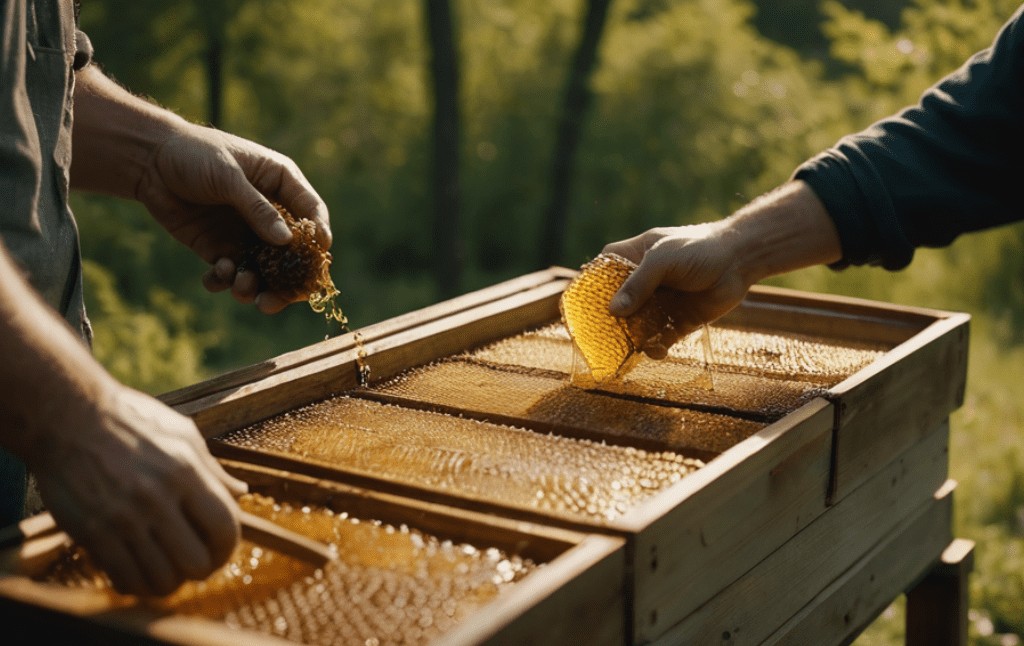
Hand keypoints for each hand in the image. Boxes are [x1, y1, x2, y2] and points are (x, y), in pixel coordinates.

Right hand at [28, 384, 246, 595]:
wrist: (66, 417)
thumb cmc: (129, 420)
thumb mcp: (181, 433)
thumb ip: (212, 469)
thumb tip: (240, 492)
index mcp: (185, 471)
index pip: (225, 527)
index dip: (228, 547)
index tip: (221, 549)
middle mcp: (157, 498)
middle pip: (197, 563)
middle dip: (202, 568)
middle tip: (193, 561)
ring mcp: (124, 518)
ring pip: (162, 579)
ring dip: (169, 581)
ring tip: (165, 567)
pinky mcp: (93, 533)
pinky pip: (125, 579)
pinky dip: (137, 584)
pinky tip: (137, 571)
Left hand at [135, 124, 331, 313]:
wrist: (147, 161)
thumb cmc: (195, 153)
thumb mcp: (228, 176)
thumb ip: (258, 209)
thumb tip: (287, 241)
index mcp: (281, 184)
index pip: (312, 212)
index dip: (319, 237)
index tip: (318, 259)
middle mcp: (269, 212)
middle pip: (292, 252)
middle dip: (287, 278)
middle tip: (276, 299)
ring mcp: (244, 233)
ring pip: (263, 269)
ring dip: (255, 284)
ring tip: (241, 286)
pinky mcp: (219, 247)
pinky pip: (230, 272)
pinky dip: (226, 280)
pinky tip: (217, 274)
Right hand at [602, 222, 750, 357]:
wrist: (741, 260)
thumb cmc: (699, 249)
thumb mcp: (663, 260)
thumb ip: (638, 284)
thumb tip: (614, 311)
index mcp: (634, 257)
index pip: (603, 272)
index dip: (591, 288)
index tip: (581, 307)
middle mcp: (644, 281)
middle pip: (617, 305)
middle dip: (611, 323)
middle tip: (604, 339)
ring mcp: (660, 302)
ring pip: (637, 325)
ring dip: (633, 338)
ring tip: (634, 348)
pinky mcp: (678, 320)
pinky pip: (660, 338)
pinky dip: (656, 346)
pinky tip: (657, 350)